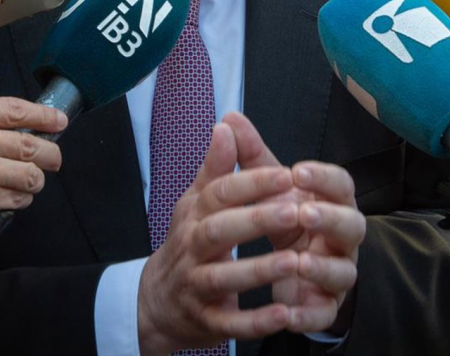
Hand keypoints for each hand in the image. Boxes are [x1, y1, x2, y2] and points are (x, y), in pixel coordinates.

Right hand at [0, 94, 66, 237]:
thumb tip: (5, 121)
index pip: (19, 110)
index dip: (46, 116)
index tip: (59, 120)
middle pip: (34, 144)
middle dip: (52, 153)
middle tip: (53, 157)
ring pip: (32, 175)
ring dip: (37, 179)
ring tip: (31, 179)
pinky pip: (18, 199)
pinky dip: (21, 198)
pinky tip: (13, 195)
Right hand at [137, 120, 301, 355]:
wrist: (155, 303)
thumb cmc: (188, 242)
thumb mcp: (197, 203)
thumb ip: (218, 168)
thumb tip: (226, 124)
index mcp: (194, 215)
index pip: (219, 193)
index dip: (251, 183)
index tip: (286, 174)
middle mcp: (191, 249)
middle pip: (219, 231)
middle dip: (256, 220)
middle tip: (294, 210)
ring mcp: (196, 287)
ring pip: (223, 278)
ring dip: (258, 270)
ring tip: (293, 261)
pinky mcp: (206, 322)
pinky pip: (230, 325)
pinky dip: (255, 321)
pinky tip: (283, 315)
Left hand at [224, 112, 364, 334]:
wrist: (281, 269)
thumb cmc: (281, 219)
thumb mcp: (265, 188)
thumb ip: (250, 155)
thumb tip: (229, 118)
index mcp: (331, 202)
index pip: (342, 184)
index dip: (324, 177)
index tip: (298, 170)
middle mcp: (341, 238)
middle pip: (353, 225)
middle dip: (331, 219)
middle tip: (303, 212)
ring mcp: (337, 273)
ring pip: (345, 271)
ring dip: (323, 266)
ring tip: (298, 261)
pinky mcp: (324, 306)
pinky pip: (325, 312)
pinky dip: (309, 313)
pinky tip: (288, 310)